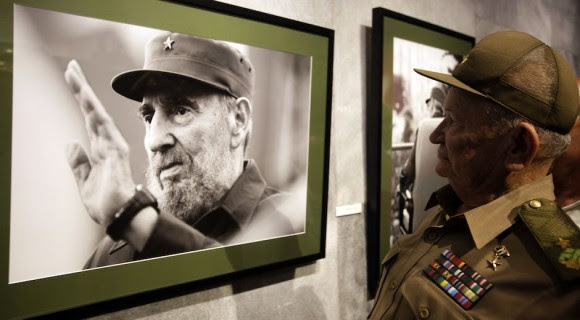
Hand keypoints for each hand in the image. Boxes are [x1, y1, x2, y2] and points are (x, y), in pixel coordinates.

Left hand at [64, 60, 134, 225]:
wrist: (121, 216)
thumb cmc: (107, 203)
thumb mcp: (84, 183)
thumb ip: (78, 163)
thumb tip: (70, 142)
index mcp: (101, 150)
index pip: (89, 121)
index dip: (82, 101)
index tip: (73, 81)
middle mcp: (108, 144)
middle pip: (92, 111)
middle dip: (81, 89)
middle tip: (71, 67)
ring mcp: (112, 146)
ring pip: (96, 113)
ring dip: (84, 93)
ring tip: (73, 73)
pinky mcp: (114, 151)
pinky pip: (102, 126)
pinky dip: (94, 110)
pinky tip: (86, 97)